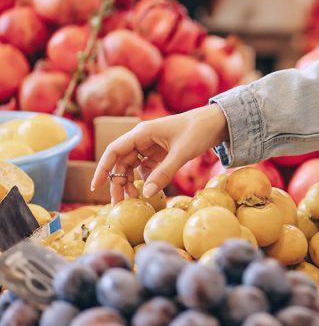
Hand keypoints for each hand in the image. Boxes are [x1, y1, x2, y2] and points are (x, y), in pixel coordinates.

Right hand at [91, 105, 228, 203]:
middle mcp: (142, 139)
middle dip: (118, 183)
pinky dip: (146, 181)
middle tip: (119, 203)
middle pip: (122, 163)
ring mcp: (151, 147)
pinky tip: (150, 192)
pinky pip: (147, 169)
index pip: (114, 151)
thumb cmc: (198, 131)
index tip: (95, 187)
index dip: (103, 169)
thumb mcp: (181, 153)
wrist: (216, 122)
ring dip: (131, 183)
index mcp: (142, 133)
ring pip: (133, 167)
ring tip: (135, 200)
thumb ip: (164, 173)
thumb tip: (146, 194)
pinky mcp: (161, 154)